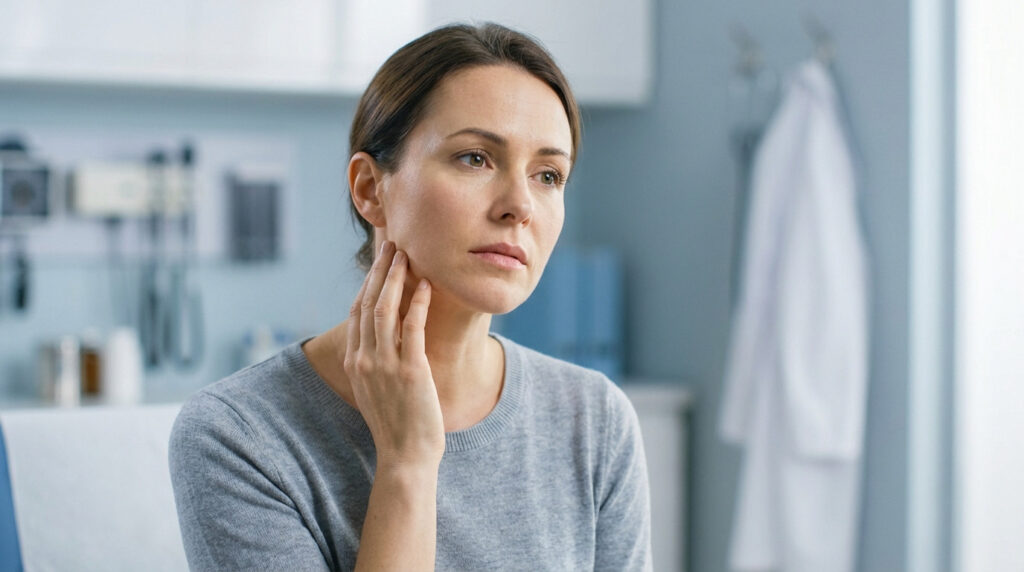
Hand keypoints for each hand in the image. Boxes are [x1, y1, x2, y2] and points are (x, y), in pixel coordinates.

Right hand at [343, 240, 443, 469]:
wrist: (404, 456)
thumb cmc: (395, 424)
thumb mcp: (375, 388)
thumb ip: (374, 361)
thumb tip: (383, 337)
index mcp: (353, 362)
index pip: (357, 311)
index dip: (368, 282)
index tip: (379, 262)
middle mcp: (364, 360)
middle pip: (368, 303)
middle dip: (380, 270)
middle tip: (393, 245)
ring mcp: (385, 365)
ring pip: (386, 310)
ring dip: (396, 278)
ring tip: (407, 255)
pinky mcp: (410, 371)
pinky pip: (412, 328)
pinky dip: (418, 303)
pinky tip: (426, 285)